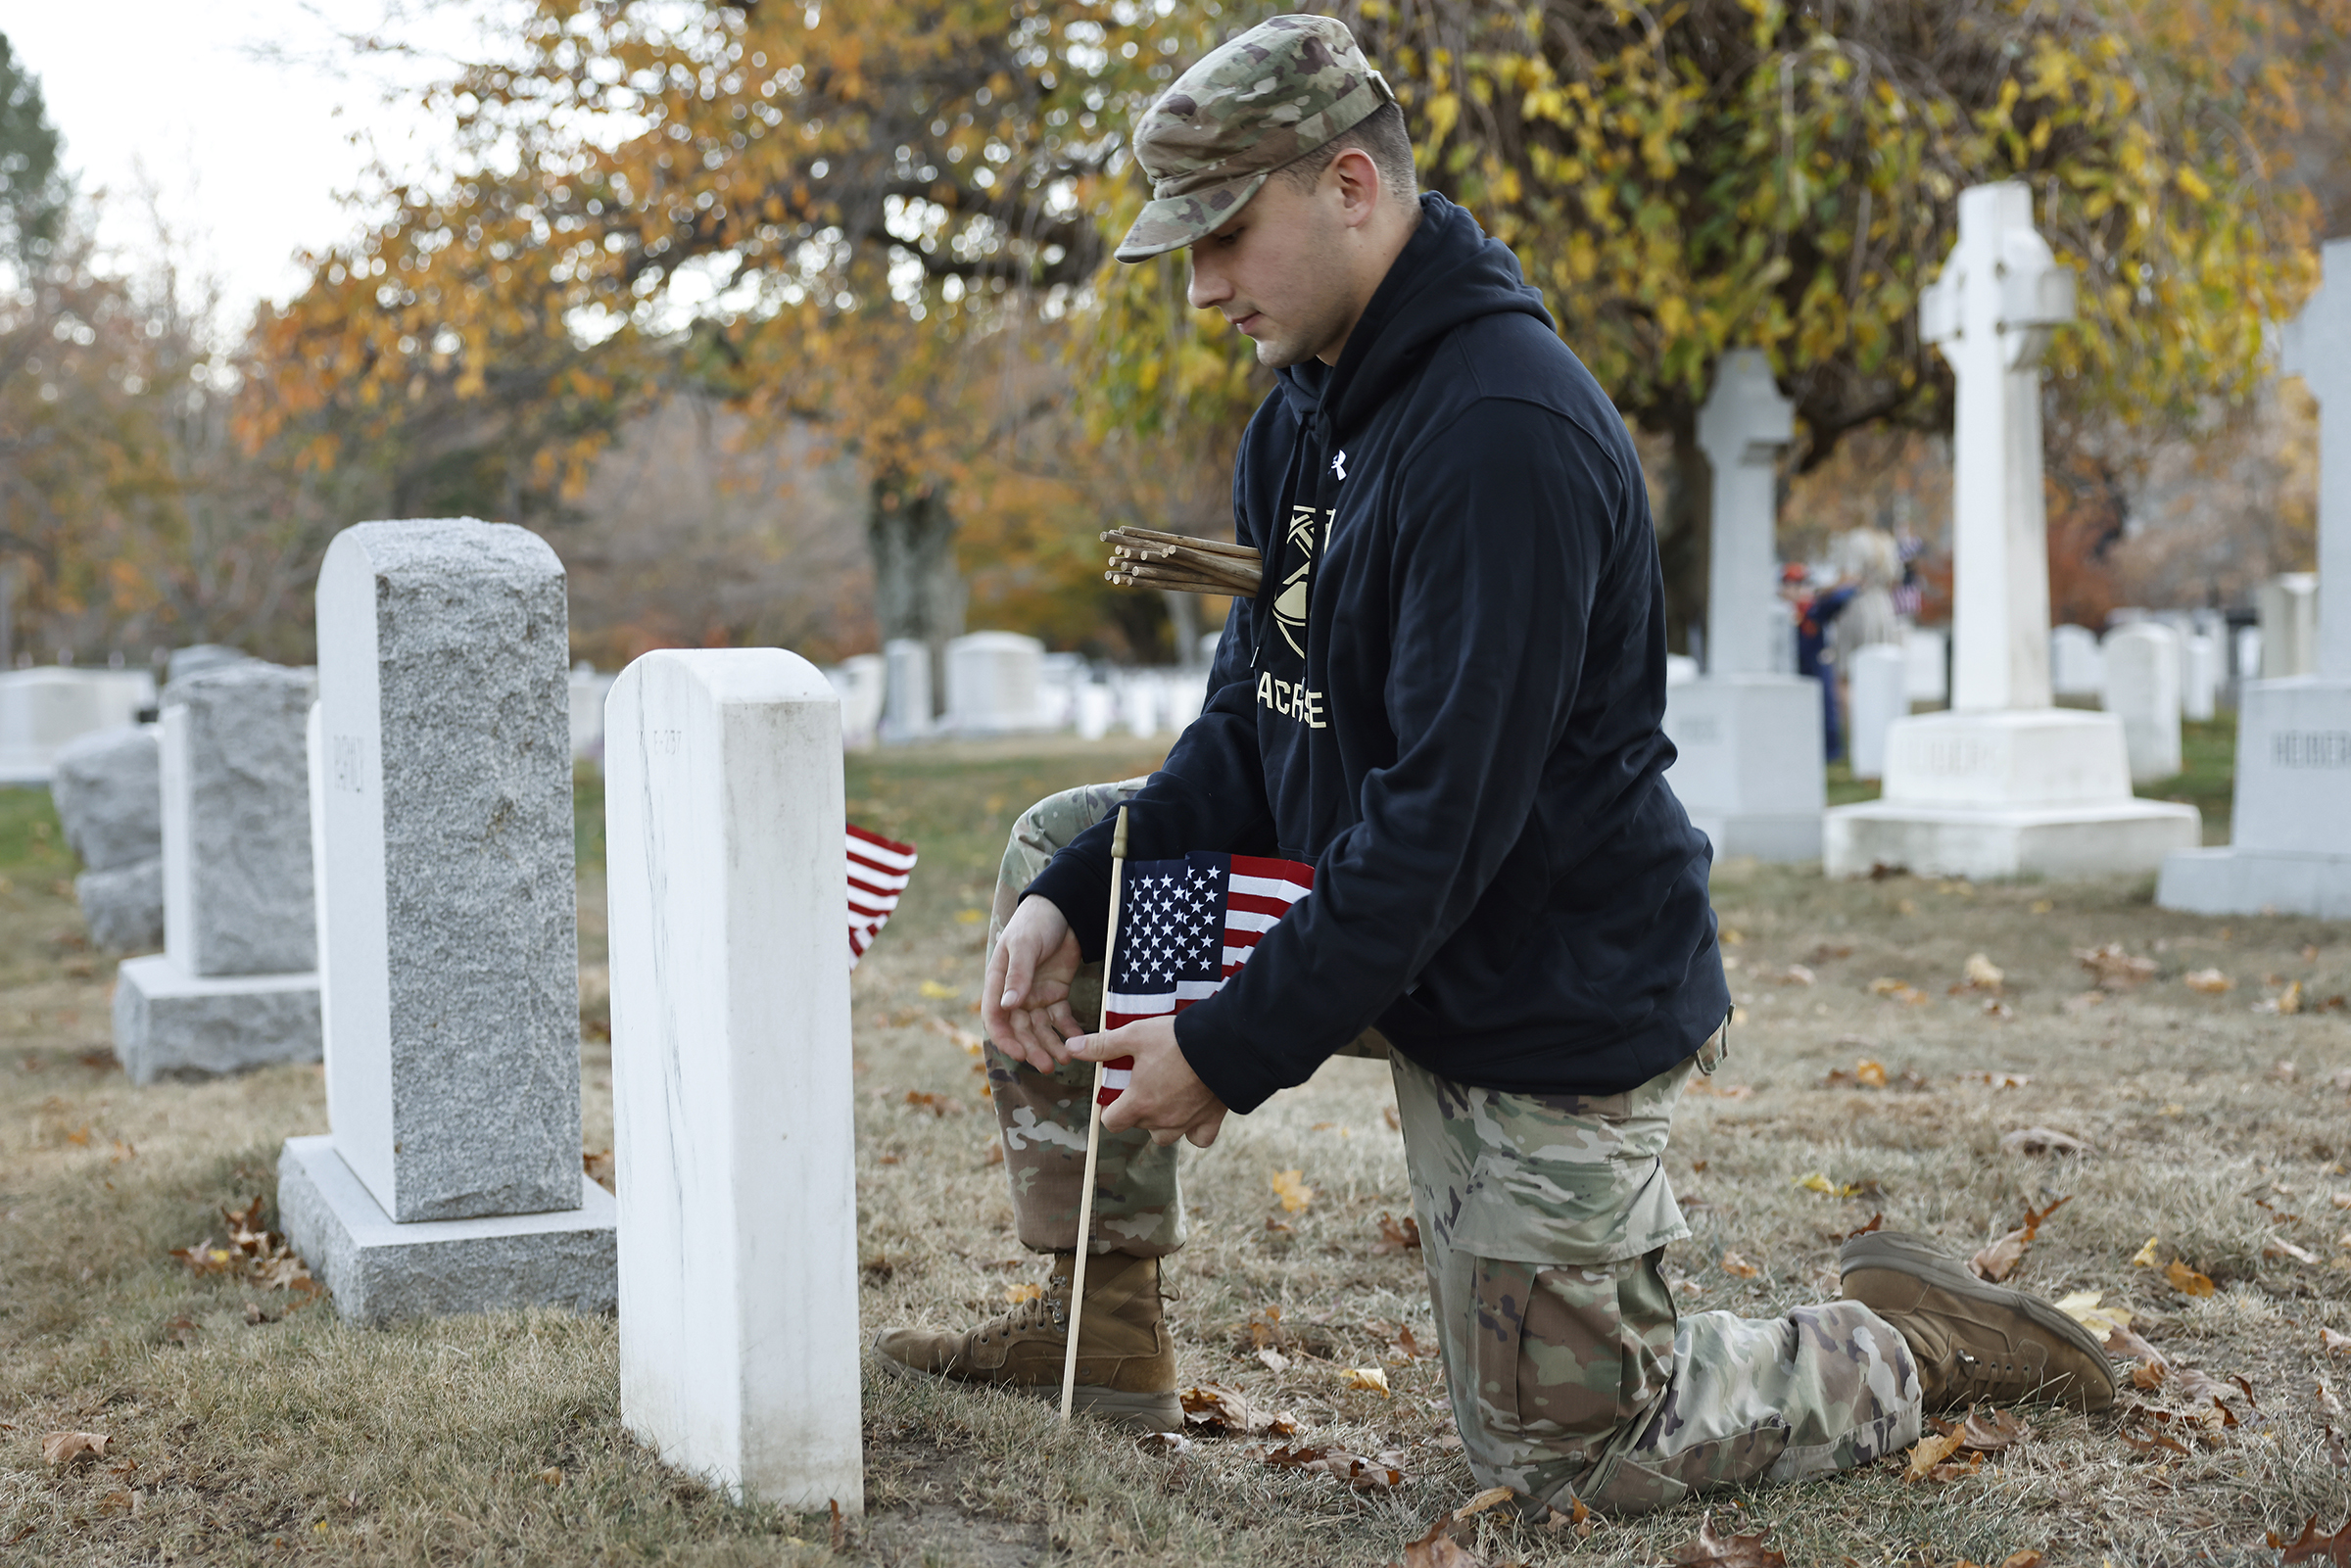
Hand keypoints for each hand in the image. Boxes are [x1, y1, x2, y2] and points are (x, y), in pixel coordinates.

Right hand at [982, 896, 1087, 1071]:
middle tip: (1047, 1065)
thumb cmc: (1035, 922)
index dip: (1004, 1038)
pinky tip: (1078, 1041)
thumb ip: (1018, 975)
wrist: (1064, 908)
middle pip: (1020, 1028)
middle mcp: (1016, 994)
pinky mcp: (1057, 993)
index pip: (995, 1017)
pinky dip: (1068, 1030)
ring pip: (1041, 1028)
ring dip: (1050, 1044)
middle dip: (1032, 1048)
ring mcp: (1037, 995)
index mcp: (999, 982)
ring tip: (1065, 1060)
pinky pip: (1061, 1018)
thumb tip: (1008, 1006)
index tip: (1018, 1054)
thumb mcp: (1025, 945)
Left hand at [1073, 1016, 1228, 1147]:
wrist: (1226, 1044)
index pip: (1112, 1122)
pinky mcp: (1211, 1121)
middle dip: (1137, 1110)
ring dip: (1161, 1122)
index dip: (1109, 1110)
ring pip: (1165, 1136)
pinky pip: (1198, 1139)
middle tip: (1144, 1084)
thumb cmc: (1177, 1039)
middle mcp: (1161, 1120)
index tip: (1115, 1095)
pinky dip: (1194, 1130)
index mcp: (1139, 1103)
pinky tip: (1192, 1112)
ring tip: (1166, 1098)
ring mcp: (1187, 1123)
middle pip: (1139, 1126)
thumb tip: (1070, 1047)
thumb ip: (1102, 1045)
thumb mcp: (1135, 1035)